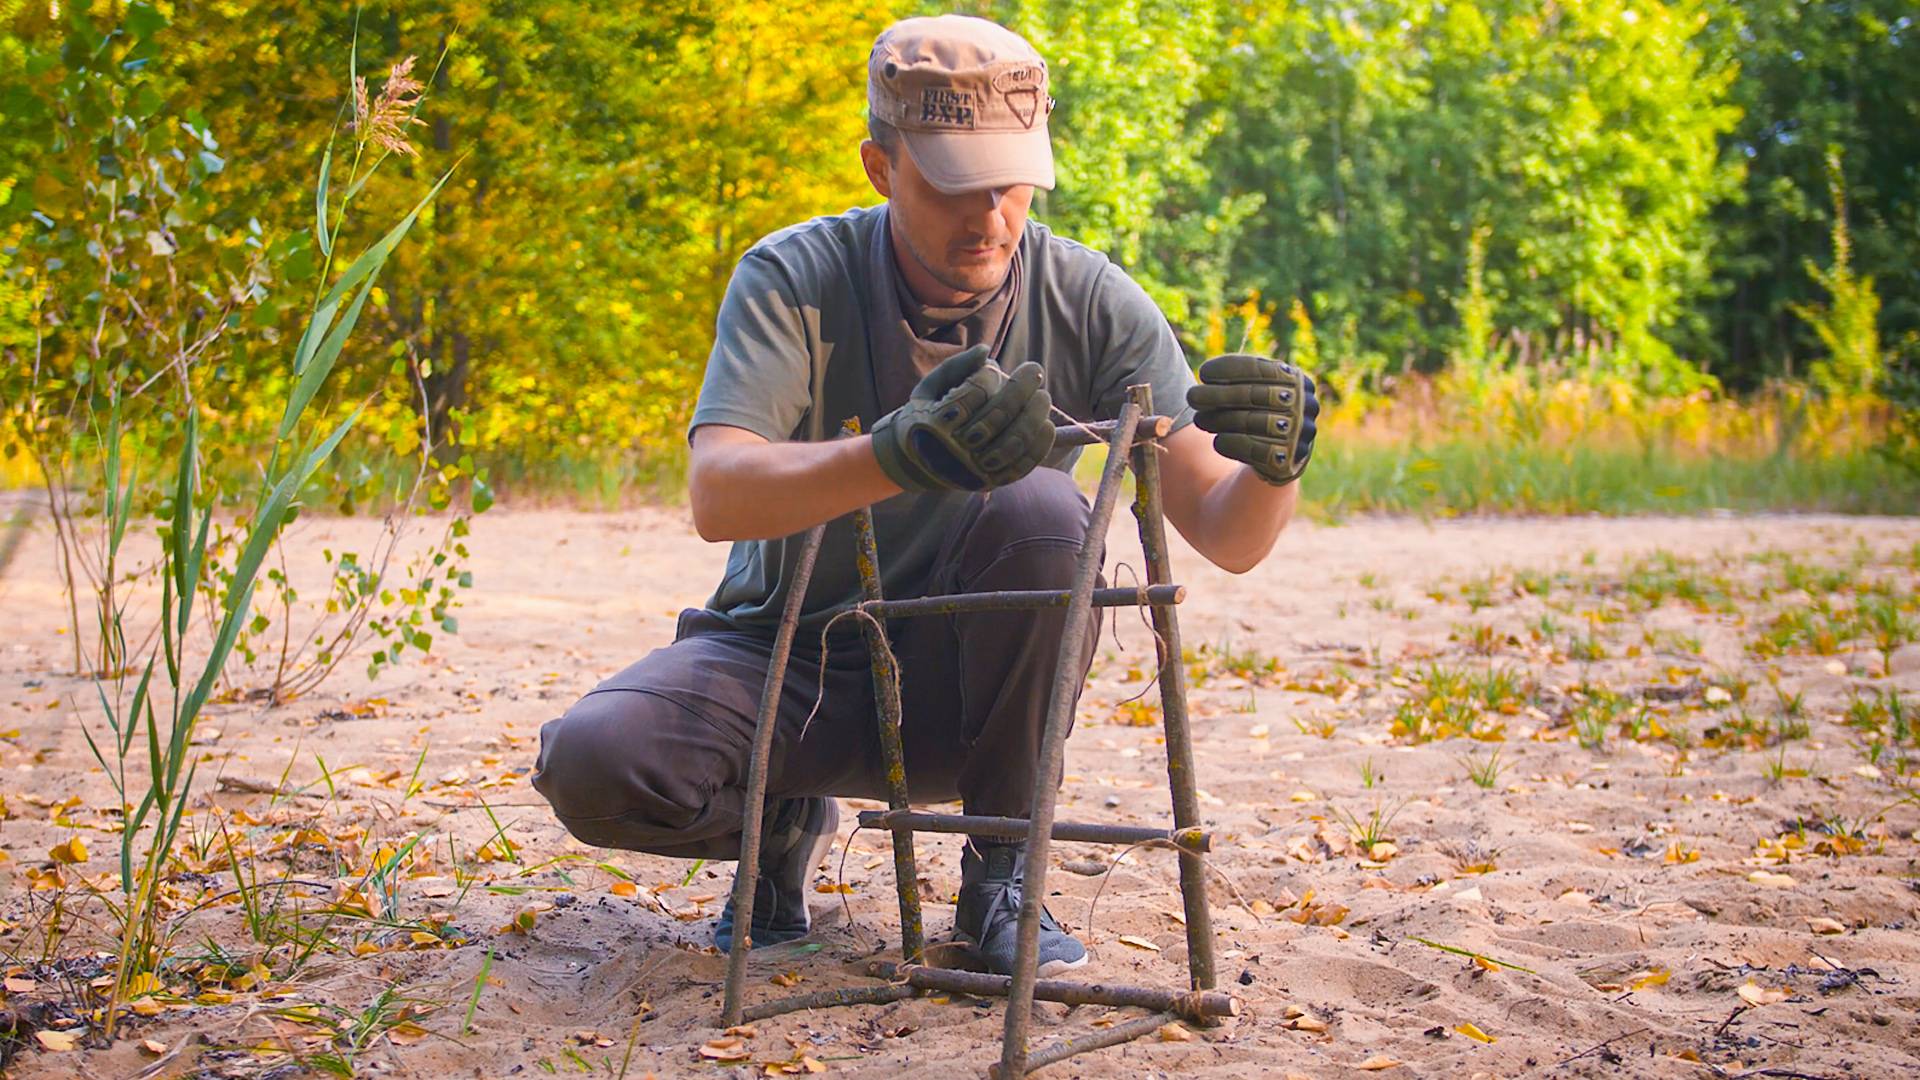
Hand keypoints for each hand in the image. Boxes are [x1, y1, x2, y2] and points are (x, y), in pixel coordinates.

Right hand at [870, 345, 1056, 492]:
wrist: (916, 466)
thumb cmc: (926, 418)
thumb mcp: (928, 390)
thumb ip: (954, 367)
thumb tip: (986, 351)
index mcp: (934, 424)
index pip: (974, 393)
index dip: (989, 375)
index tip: (994, 368)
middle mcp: (954, 450)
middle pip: (999, 414)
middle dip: (1022, 387)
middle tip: (1034, 370)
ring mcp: (974, 469)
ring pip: (1015, 440)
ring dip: (1035, 414)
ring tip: (1043, 396)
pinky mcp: (990, 482)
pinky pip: (1022, 466)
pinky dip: (1039, 445)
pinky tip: (1047, 425)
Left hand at [1185, 353, 1319, 485]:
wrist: (1282, 456)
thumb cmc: (1262, 414)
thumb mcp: (1258, 390)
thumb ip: (1237, 380)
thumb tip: (1205, 378)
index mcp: (1295, 379)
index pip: (1260, 368)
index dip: (1229, 368)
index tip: (1204, 372)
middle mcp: (1303, 404)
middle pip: (1253, 395)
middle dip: (1217, 395)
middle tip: (1192, 396)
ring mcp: (1298, 433)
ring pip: (1250, 422)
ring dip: (1218, 420)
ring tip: (1200, 420)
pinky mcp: (1287, 460)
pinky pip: (1253, 450)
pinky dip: (1231, 444)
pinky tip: (1218, 441)